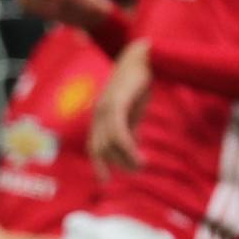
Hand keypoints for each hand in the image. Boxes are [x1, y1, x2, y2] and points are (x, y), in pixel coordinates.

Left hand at [87, 40, 151, 171]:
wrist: (144, 57)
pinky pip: (118, 131)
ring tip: (141, 166)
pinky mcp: (117, 102)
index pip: (94, 145)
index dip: (98, 163)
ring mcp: (106, 107)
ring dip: (125, 158)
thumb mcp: (133, 110)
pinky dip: (126, 147)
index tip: (105, 180)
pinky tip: (138, 155)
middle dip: (116, 164)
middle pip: (99, 147)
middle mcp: (99, 113)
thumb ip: (129, 128)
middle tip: (136, 171)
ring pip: (109, 142)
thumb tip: (131, 147)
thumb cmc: (138, 83)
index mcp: (101, 115)